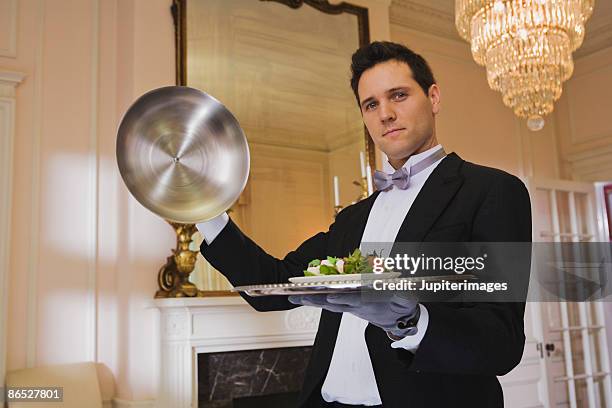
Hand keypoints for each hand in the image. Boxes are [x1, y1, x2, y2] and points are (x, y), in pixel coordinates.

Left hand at [288, 293, 417, 336]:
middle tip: (298, 297)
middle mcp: (355, 306)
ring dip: (310, 300)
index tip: (331, 296)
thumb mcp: (406, 300)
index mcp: (369, 304)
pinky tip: (302, 296)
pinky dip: (314, 299)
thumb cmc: (401, 305)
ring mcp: (350, 306)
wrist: (399, 319)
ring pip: (327, 302)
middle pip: (333, 303)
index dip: (342, 298)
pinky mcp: (347, 304)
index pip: (354, 301)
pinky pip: (328, 302)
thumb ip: (403, 295)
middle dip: (315, 300)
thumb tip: (401, 290)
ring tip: (292, 296)